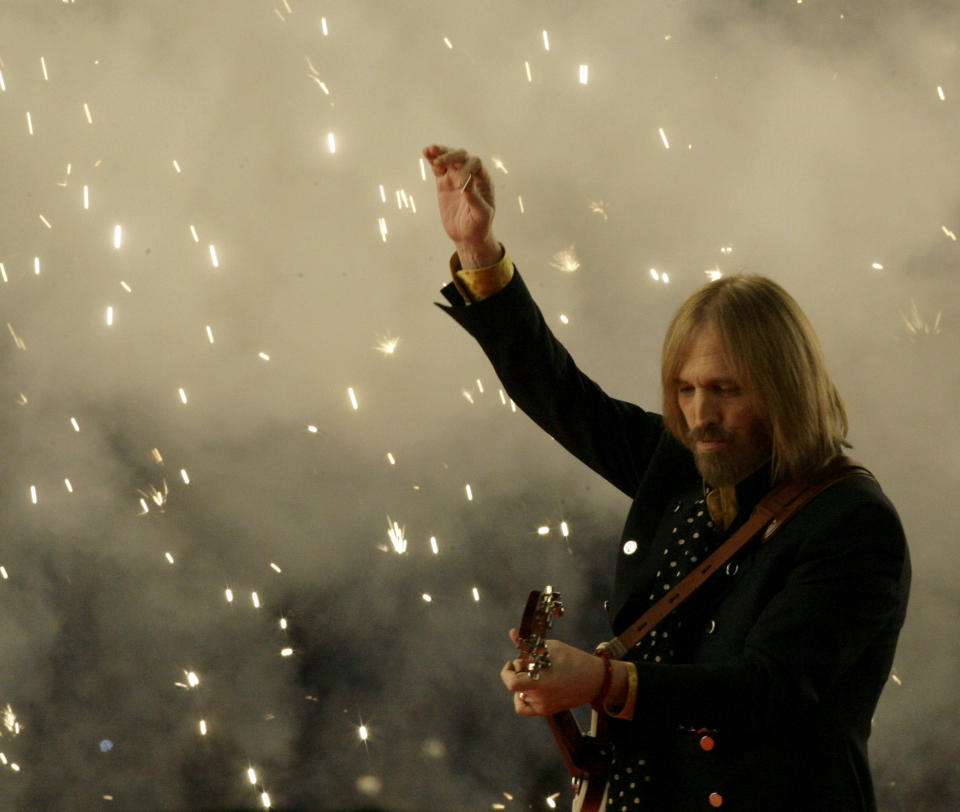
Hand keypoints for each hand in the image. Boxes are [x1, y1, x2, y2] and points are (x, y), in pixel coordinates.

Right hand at [422, 144, 499, 266]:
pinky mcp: (444, 182)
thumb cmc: (479, 226)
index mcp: (484, 180)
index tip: (459, 185)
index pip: (476, 164)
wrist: (467, 236)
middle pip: (462, 156)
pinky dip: (432, 159)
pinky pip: (439, 167)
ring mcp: (456, 177)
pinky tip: (426, 152)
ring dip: (441, 152)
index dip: (466, 168)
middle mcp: (471, 175)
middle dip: (451, 156)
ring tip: (429, 150)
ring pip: (450, 158)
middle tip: (439, 163)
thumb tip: (464, 182)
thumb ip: (474, 199)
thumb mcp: (480, 215)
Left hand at [501, 629, 605, 716]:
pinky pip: (524, 708)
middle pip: (515, 683)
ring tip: (537, 673)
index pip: (511, 682)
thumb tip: (512, 633)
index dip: (507, 671)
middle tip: (532, 662)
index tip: (512, 662)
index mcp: (541, 681)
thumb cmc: (572, 659)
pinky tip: (527, 689)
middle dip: (519, 670)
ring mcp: (543, 706)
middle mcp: (540, 697)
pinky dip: (521, 698)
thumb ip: (528, 644)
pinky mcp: (546, 710)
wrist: (594, 679)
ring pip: (519, 693)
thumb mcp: (550, 647)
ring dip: (523, 681)